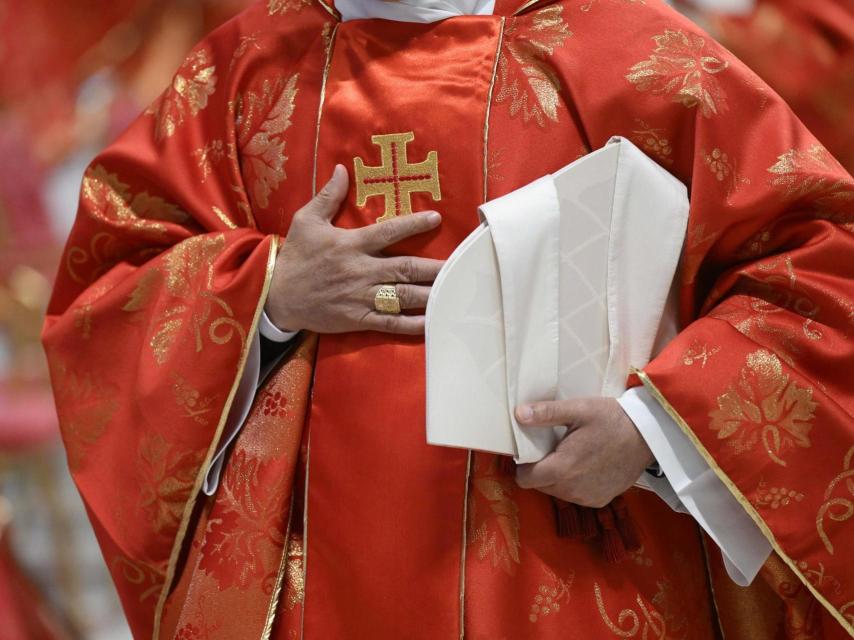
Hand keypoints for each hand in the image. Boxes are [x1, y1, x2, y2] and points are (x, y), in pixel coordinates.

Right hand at [265, 164, 443, 334]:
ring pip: (402, 296)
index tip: (436, 219)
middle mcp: (360, 271)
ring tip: (454, 292)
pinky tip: (431, 323)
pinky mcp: (358, 318)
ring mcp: (361, 297)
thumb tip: (342, 169)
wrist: (276, 296)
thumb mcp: (306, 221)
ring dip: (430, 295)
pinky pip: (390, 322)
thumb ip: (328, 196)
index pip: (388, 232)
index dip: (414, 225)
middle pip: (405, 268)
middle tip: (461, 266)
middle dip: (434, 268)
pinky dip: (411, 324)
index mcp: (351, 245)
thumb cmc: (294, 257)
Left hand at [514, 398, 653, 507]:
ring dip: (557, 477)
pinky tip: (585, 465)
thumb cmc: (612, 419)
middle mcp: (572, 490)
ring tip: (570, 454)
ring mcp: (588, 498)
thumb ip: (547, 413)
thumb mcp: (579, 409)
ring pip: (557, 492)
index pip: (525, 480)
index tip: (530, 451)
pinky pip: (575, 495)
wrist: (649, 436)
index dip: (523, 466)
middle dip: (541, 469)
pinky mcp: (601, 500)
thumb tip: (518, 414)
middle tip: (553, 448)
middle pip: (540, 485)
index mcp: (563, 469)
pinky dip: (574, 484)